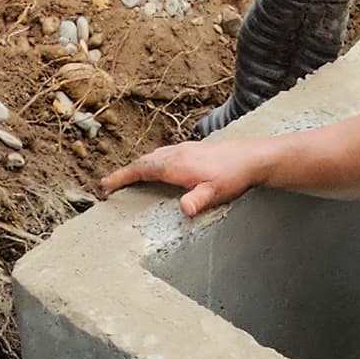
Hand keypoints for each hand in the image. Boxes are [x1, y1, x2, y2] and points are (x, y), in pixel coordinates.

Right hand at [97, 134, 267, 216]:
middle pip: (144, 160)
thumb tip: (184, 209)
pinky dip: (153, 161)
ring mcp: (185, 149)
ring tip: (129, 176)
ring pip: (154, 156)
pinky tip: (159, 167)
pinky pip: (164, 154)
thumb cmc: (234, 176)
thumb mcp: (215, 192)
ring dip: (139, 165)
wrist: (254, 158)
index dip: (122, 176)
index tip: (106, 185)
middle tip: (110, 183)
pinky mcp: (194, 149)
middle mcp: (177, 153)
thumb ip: (198, 200)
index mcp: (176, 164)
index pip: (142, 169)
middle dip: (126, 171)